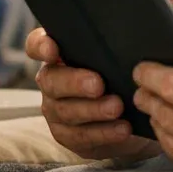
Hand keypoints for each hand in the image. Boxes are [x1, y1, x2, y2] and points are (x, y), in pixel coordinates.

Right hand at [27, 28, 156, 160]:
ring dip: (93, 109)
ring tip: (117, 107)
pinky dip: (103, 132)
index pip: (37, 45)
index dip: (40, 46)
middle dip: (74, 82)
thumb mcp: (120, 57)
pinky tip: (123, 128)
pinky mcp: (68, 135)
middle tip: (98, 84)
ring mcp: (56, 109)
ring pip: (66, 110)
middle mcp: (51, 80)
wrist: (133, 116)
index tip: (53, 50)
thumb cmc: (124, 74)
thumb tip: (136, 34)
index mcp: (59, 54)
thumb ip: (116, 45)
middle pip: (51, 80)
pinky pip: (80, 136)